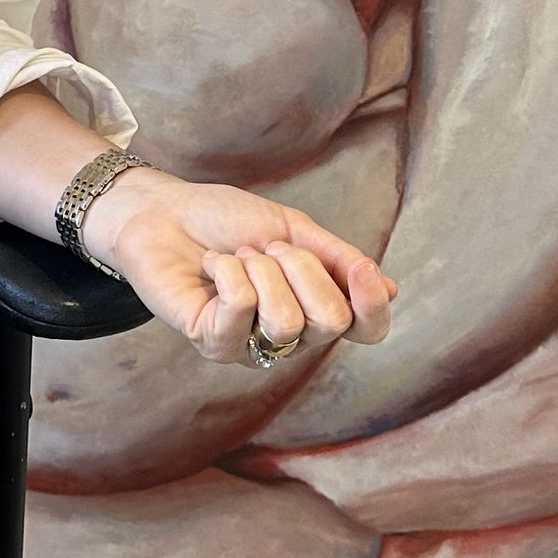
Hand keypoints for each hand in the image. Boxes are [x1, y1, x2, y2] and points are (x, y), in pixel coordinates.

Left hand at [81, 168, 394, 368]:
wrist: (166, 211)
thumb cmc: (227, 220)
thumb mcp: (293, 228)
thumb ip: (338, 259)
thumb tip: (391, 289)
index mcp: (316, 306)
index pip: (367, 330)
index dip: (373, 305)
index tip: (361, 269)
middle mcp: (290, 336)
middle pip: (330, 321)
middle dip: (301, 268)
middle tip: (268, 249)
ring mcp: (251, 345)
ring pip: (286, 320)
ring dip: (260, 269)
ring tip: (237, 258)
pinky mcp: (213, 343)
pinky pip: (242, 309)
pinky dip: (229, 271)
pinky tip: (213, 267)